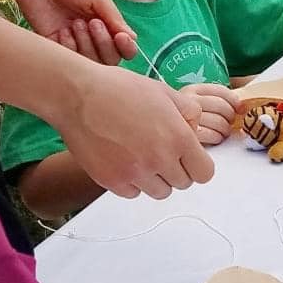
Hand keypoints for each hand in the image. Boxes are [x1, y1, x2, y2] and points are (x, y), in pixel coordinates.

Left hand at [3, 0, 138, 65]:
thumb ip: (115, 18)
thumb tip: (133, 38)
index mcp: (106, 23)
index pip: (124, 47)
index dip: (126, 47)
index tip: (121, 38)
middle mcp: (92, 36)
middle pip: (110, 59)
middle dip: (104, 43)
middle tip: (92, 23)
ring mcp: (74, 43)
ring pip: (91, 62)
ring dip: (86, 44)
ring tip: (75, 24)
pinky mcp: (55, 47)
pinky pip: (70, 60)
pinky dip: (69, 46)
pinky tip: (62, 31)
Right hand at [56, 63, 215, 197]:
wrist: (77, 95)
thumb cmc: (118, 89)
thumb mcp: (163, 91)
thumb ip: (188, 112)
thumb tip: (195, 127)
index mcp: (178, 138)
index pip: (205, 173)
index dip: (197, 165)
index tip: (189, 158)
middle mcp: (159, 159)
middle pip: (183, 184)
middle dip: (176, 169)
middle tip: (161, 151)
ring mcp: (135, 173)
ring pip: (160, 192)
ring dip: (156, 179)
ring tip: (142, 156)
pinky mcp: (112, 181)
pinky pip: (133, 193)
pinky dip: (132, 182)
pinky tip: (124, 160)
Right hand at [173, 82, 237, 145]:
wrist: (142, 126)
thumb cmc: (170, 115)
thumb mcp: (186, 101)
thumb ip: (211, 101)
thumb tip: (242, 107)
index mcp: (191, 90)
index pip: (221, 91)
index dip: (234, 101)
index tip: (239, 108)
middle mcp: (188, 100)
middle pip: (223, 107)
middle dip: (230, 118)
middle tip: (228, 124)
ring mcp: (187, 116)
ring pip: (220, 123)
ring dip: (225, 130)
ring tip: (220, 133)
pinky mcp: (187, 134)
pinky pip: (212, 135)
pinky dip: (217, 138)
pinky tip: (212, 139)